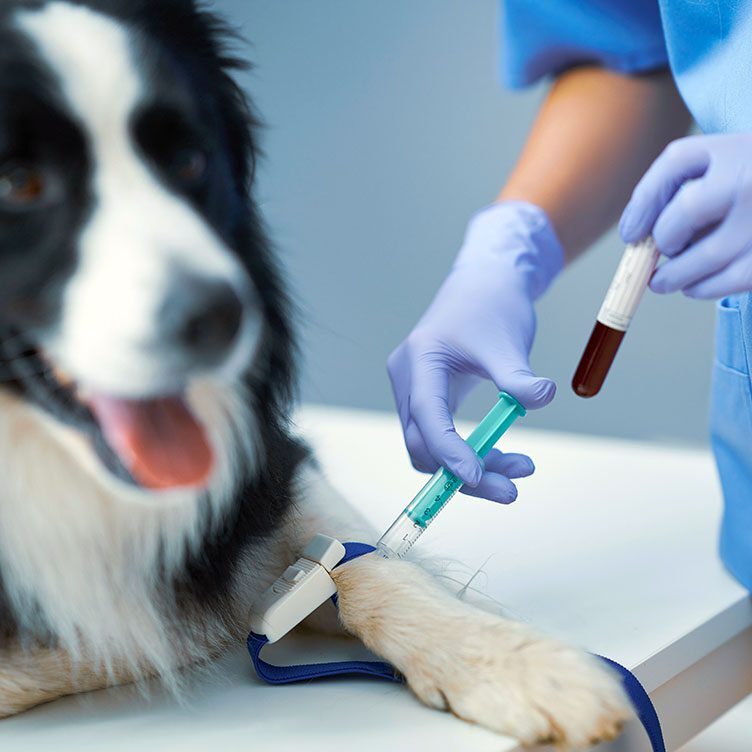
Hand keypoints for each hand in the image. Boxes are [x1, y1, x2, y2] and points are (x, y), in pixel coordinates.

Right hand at [387, 201, 563, 502]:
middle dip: (463, 472)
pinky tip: (505, 456)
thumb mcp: (508, 341)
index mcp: (420, 359)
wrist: (483, 285)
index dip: (449, 450)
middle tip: (512, 490)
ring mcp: (414, 391)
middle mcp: (408, 379)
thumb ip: (518, 375)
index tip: (479, 478)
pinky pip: (440, 437)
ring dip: (471, 467)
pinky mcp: (428, 399)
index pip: (427, 414)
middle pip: (423, 442)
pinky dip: (470, 452)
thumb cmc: (492, 307)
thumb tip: (542, 398)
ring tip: (522, 469)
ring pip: (431, 447)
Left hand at [620, 133, 751, 297]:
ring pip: (703, 256)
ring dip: (674, 274)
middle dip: (663, 239)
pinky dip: (701, 288)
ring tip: (663, 280)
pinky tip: (694, 286)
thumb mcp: (726, 162)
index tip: (630, 233)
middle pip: (685, 212)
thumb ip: (681, 181)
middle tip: (660, 252)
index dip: (643, 201)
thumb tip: (634, 231)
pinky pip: (728, 280)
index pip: (677, 162)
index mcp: (737, 150)